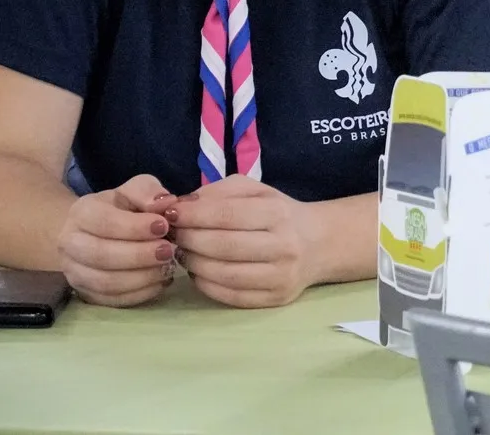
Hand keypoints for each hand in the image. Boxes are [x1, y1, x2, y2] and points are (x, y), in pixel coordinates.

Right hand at [57, 173, 178, 307]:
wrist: (95, 232)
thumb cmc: (121, 208)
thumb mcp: (134, 190)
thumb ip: (148, 192)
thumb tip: (166, 203)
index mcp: (81, 212)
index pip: (104, 222)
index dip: (135, 227)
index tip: (164, 226)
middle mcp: (70, 243)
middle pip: (101, 255)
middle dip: (139, 255)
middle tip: (169, 251)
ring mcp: (74, 272)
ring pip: (104, 282)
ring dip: (141, 277)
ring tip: (167, 267)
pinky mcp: (85, 293)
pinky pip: (111, 300)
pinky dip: (139, 294)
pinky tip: (160, 282)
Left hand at [169, 175, 320, 308]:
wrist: (319, 244)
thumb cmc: (279, 214)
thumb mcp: (257, 191)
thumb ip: (220, 191)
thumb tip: (183, 205)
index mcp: (278, 213)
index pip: (226, 215)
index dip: (192, 215)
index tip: (171, 214)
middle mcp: (283, 246)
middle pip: (222, 246)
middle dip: (188, 239)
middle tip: (172, 235)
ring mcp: (280, 276)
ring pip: (222, 274)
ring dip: (192, 263)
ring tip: (183, 252)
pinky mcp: (275, 298)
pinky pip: (229, 295)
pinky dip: (205, 283)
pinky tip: (199, 271)